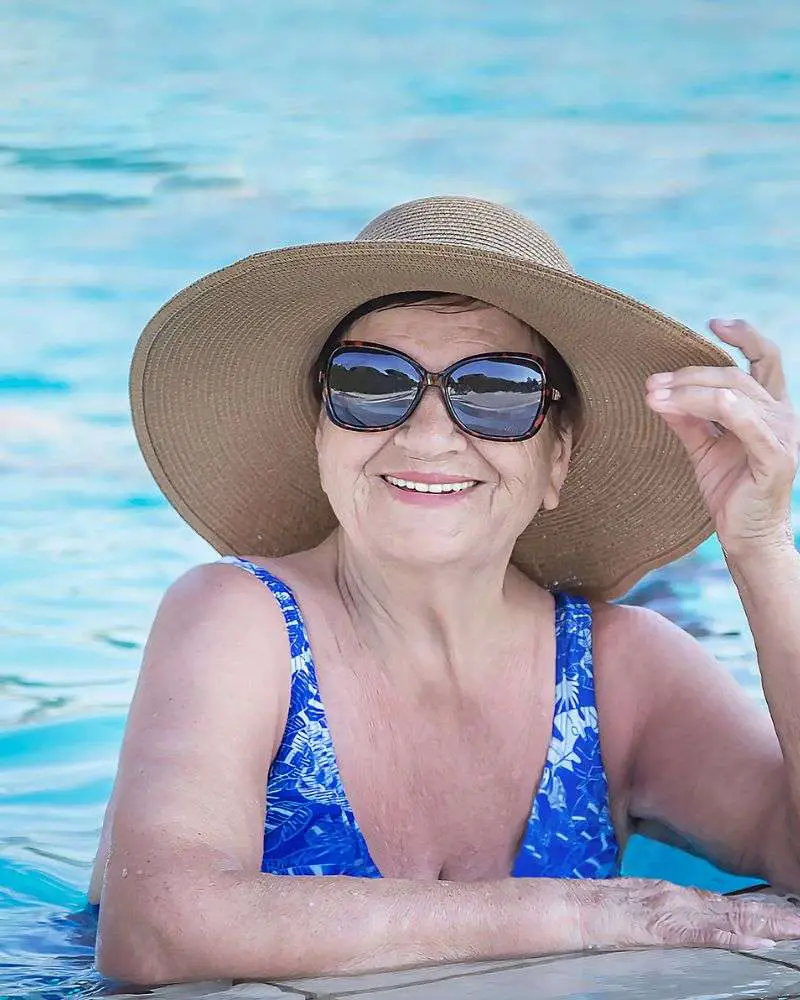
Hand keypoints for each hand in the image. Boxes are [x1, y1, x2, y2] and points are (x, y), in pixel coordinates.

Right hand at [575, 877, 799, 951]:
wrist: (564, 909)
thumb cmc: (589, 913)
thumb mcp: (628, 911)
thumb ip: (653, 915)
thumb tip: (672, 924)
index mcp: (669, 896)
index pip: (722, 903)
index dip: (756, 908)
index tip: (785, 911)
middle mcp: (675, 897)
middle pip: (734, 906)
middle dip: (772, 913)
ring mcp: (670, 909)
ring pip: (728, 916)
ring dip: (766, 922)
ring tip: (796, 927)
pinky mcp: (662, 927)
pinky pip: (704, 933)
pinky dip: (735, 935)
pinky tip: (760, 939)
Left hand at [645, 319, 798, 558]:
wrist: (746, 537)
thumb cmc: (729, 492)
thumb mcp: (703, 448)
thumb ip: (687, 419)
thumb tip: (658, 393)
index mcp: (769, 409)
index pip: (765, 359)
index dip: (745, 336)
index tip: (714, 322)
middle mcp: (781, 415)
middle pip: (732, 376)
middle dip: (687, 376)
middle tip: (651, 384)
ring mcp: (781, 434)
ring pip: (732, 394)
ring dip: (687, 391)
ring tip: (653, 396)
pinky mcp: (774, 456)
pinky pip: (744, 422)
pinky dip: (715, 407)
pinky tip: (684, 403)